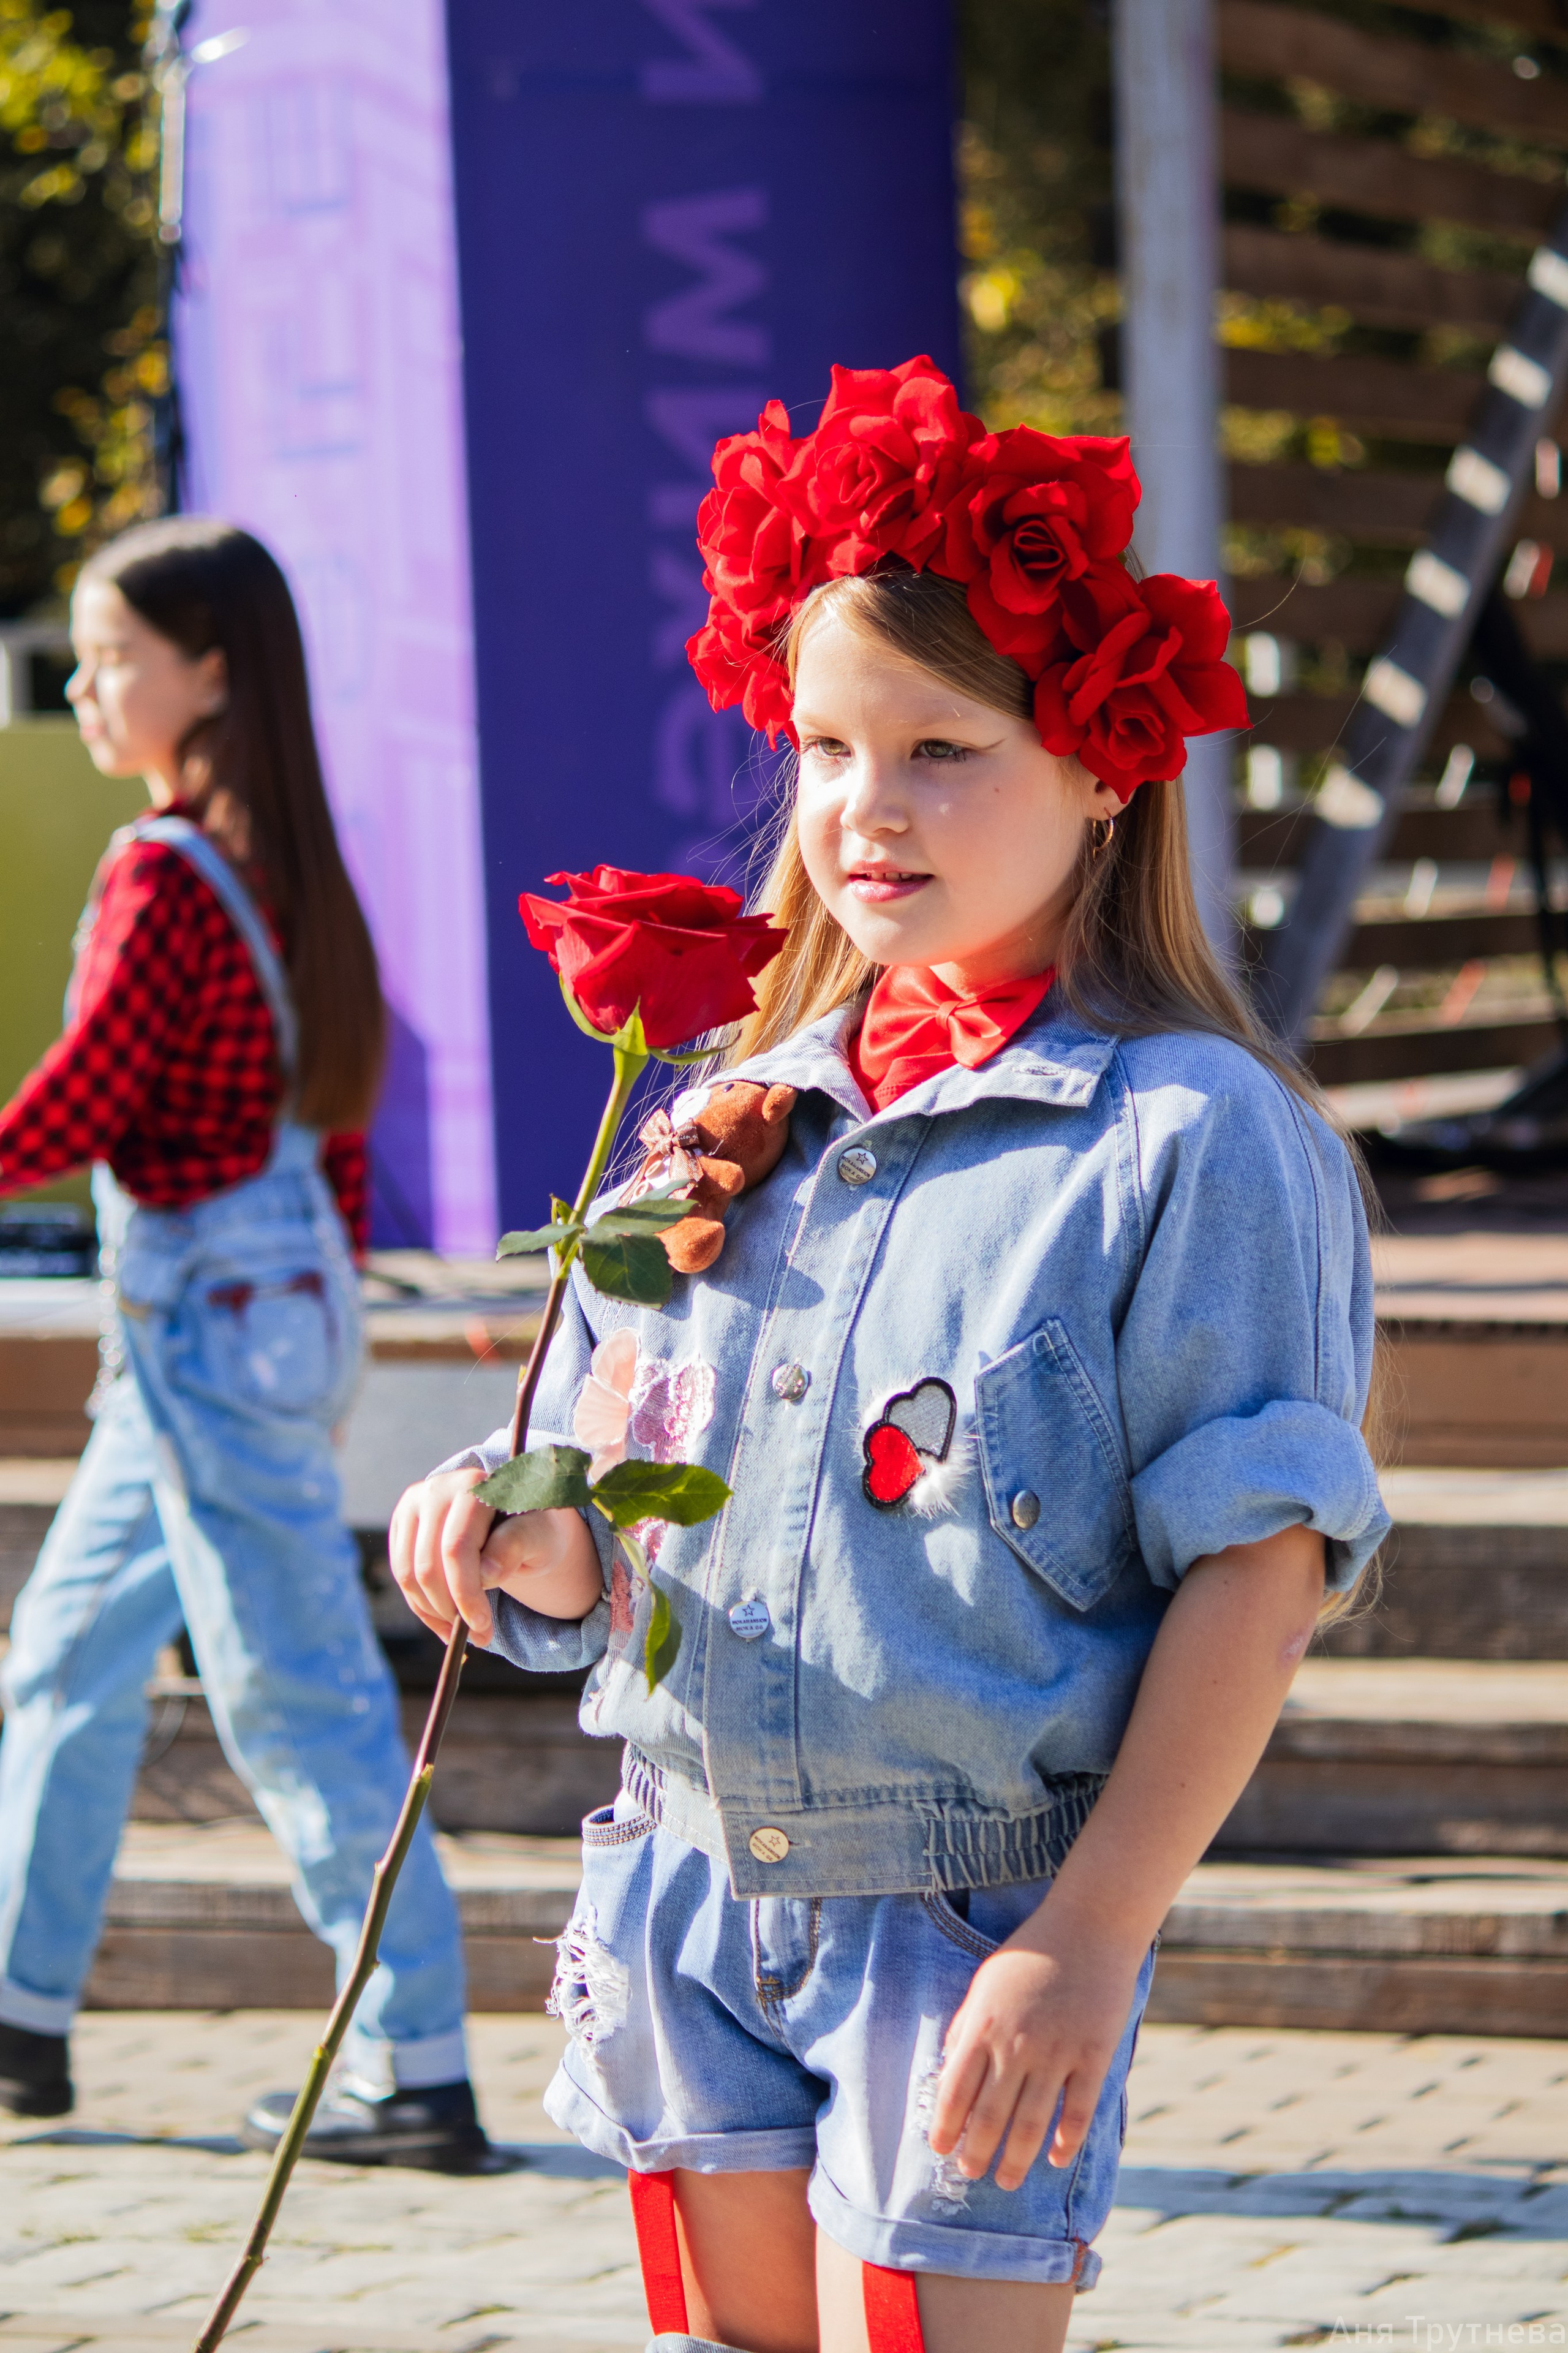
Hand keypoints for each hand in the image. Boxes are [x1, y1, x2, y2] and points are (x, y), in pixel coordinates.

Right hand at [388, 1468, 599, 1645]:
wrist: (517, 1516)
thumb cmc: (534, 1528)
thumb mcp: (541, 1537)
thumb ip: (517, 1546)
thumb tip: (486, 1574)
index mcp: (475, 1484)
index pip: (456, 1549)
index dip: (465, 1594)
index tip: (483, 1627)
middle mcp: (438, 1487)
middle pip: (427, 1565)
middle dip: (452, 1610)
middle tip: (480, 1637)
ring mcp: (414, 1504)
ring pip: (409, 1574)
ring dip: (435, 1613)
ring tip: (466, 1631)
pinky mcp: (403, 1524)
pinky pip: (403, 1576)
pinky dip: (423, 1608)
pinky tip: (448, 1622)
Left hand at [926, 1911, 1142, 2191]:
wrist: (1087, 1928)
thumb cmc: (1028, 1955)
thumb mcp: (983, 1984)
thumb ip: (966, 2027)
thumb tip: (947, 2070)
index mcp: (983, 2026)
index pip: (955, 2090)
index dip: (945, 2126)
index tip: (940, 2150)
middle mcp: (1016, 2045)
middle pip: (990, 2115)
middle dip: (977, 2152)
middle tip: (970, 2174)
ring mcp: (1057, 2052)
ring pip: (1032, 2122)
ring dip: (1017, 2159)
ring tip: (1007, 2181)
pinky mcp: (1094, 2055)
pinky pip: (1078, 2110)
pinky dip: (1066, 2141)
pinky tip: (1056, 2158)